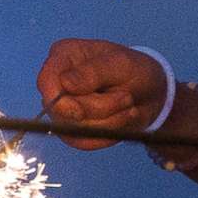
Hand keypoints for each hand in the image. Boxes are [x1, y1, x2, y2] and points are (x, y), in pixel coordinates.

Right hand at [35, 38, 167, 149]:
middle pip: (61, 109)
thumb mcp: (122, 64)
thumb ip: (94, 71)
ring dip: (108, 121)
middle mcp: (58, 81)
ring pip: (74, 127)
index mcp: (64, 56)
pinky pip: (83, 141)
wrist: (151, 94)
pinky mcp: (73, 128)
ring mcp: (63, 107)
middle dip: (99, 109)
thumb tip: (66, 83)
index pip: (46, 81)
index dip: (60, 100)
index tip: (83, 109)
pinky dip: (106, 134)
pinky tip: (122, 119)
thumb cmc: (135, 70)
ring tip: (127, 105)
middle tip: (126, 97)